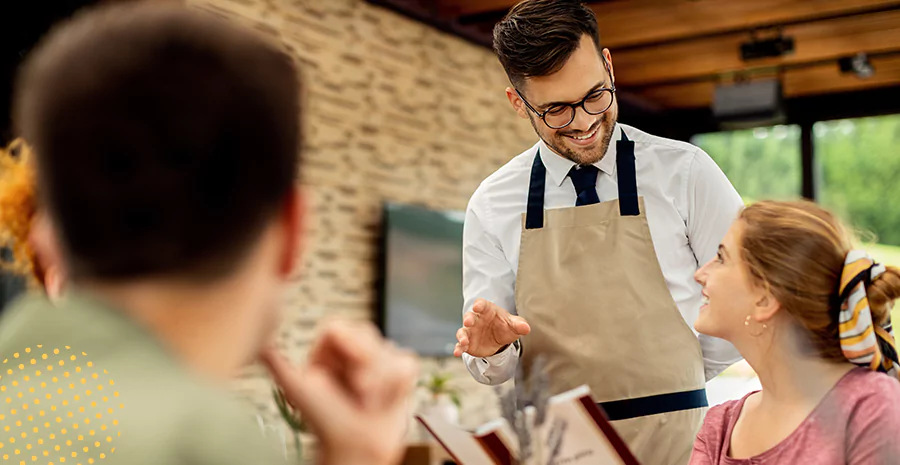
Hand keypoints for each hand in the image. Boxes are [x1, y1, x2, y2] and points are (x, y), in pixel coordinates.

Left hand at [261, 321, 417, 464]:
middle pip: (367, 334)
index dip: (349, 345)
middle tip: (360, 393)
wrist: (356, 448)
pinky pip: (406, 361)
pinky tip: (386, 399)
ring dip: (382, 381)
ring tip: (369, 402)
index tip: (349, 370)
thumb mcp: (298, 389)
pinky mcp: (400, 370)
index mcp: (328, 350)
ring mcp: (378, 359)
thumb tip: (257, 344)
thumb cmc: (326, 423)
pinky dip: (398, 383)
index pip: (339, 327)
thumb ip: (278, 364)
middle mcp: (352, 350)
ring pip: (389, 349)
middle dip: (366, 367)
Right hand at [454, 298, 530, 357]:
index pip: (482, 304)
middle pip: (469, 316)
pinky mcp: (468, 343)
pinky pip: (461, 344)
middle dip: (468, 318)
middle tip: (468, 322)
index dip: (479, 304)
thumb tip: (526, 327)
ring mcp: (470, 331)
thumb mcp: (514, 325)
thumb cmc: (505, 326)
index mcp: (487, 310)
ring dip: (462, 335)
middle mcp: (476, 319)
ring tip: (464, 341)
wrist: (500, 339)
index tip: (477, 306)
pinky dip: (458, 348)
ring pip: (463, 331)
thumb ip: (519, 324)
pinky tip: (457, 352)